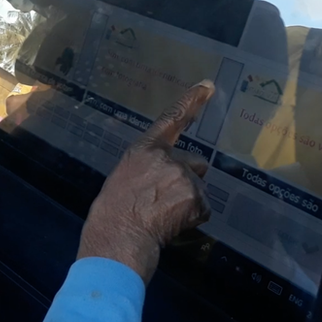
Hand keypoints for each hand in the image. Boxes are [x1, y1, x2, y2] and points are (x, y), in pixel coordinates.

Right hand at [77, 81, 214, 283]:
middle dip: (187, 180)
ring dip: (187, 202)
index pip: (171, 120)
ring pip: (197, 189)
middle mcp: (167, 158)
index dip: (191, 101)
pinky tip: (172, 224)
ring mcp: (184, 178)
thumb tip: (170, 177)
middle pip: (194, 164)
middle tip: (162, 201)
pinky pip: (202, 209)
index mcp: (144, 150)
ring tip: (162, 216)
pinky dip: (192, 218)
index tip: (208, 85)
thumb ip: (149, 168)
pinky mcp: (196, 199)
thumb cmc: (113, 211)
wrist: (119, 236)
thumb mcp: (125, 177)